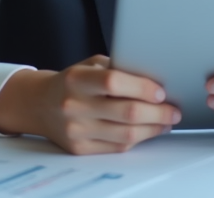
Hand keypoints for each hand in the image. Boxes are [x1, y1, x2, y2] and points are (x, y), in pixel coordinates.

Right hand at [0, 55, 179, 154]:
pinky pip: (116, 148)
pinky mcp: (79, 149)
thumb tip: (155, 78)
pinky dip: (138, 140)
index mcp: (76, 79)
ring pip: (125, 135)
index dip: (142, 87)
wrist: (39, 104)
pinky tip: (148, 131)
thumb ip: (117, 69)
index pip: (114, 82)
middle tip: (174, 110)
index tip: (161, 91)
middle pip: (126, 113)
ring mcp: (76, 130)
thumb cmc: (72, 81)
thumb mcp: (89, 65)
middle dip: (158, 113)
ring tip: (167, 122)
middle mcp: (74, 105)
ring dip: (153, 129)